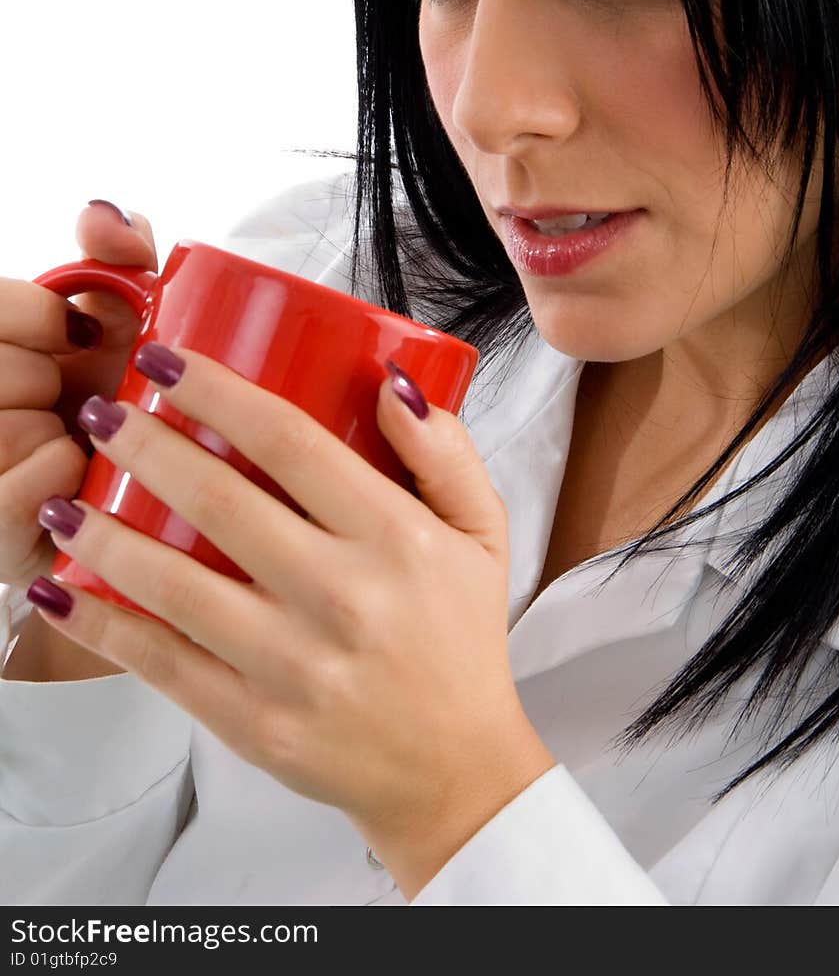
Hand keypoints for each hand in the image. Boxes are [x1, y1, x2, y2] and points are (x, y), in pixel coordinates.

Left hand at [27, 343, 555, 898]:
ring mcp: (294, 667)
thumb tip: (387, 381)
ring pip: (176, 585)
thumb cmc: (459, 638)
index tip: (166, 362)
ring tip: (64, 498)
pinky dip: (103, 626)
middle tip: (101, 414)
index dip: (218, 392)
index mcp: (396, 539)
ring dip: (104, 534)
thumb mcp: (481, 531)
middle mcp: (343, 599)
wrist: (454, 771)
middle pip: (220, 502)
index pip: (291, 443)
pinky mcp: (256, 725)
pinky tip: (61, 591)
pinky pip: (164, 666)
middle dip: (145, 446)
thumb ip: (444, 451)